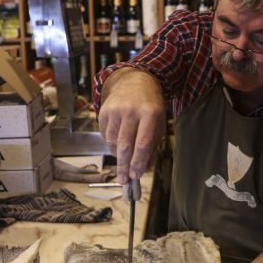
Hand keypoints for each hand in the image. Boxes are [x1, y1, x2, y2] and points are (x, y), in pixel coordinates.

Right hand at [98, 69, 165, 183]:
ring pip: (113, 142)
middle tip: (124, 180)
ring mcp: (116, 110)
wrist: (135, 81)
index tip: (135, 176)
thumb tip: (144, 170)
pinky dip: (111, 145)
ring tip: (123, 162)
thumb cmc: (151, 107)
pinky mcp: (104, 111)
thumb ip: (152, 147)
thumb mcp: (158, 124)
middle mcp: (131, 111)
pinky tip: (117, 146)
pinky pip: (105, 135)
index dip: (138, 163)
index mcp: (150, 114)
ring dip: (118, 156)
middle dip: (124, 166)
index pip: (143, 144)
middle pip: (125, 145)